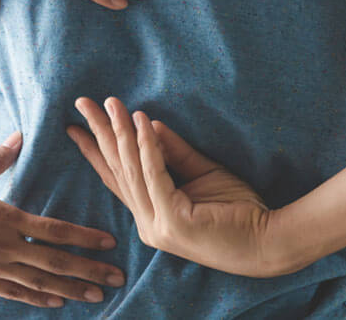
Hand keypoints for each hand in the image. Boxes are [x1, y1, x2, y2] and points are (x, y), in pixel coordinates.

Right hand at [0, 133, 125, 307]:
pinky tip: (57, 302)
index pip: (55, 230)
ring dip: (71, 289)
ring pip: (41, 282)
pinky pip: (16, 292)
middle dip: (90, 270)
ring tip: (98, 294)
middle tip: (118, 277)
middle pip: (56, 262)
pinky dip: (39, 298)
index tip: (108, 242)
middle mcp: (5, 247)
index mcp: (6, 218)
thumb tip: (18, 136)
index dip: (84, 238)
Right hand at [68, 97, 280, 277]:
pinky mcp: (173, 221)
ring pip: (131, 169)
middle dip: (99, 132)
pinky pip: (155, 174)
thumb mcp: (202, 173)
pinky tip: (142, 121)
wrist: (270, 241)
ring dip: (120, 132)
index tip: (75, 127)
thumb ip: (175, 153)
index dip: (95, 150)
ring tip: (111, 104)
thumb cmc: (239, 211)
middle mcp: (147, 222)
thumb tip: (150, 123)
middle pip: (116, 169)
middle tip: (82, 103)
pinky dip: (147, 145)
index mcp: (151, 214)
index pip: (116, 177)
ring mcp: (158, 225)